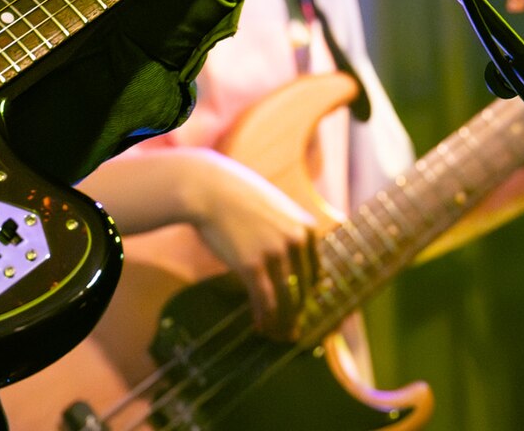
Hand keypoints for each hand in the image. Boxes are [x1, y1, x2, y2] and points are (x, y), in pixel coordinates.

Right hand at [180, 150, 319, 338]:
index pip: (315, 272)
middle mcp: (295, 242)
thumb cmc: (236, 194)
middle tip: (292, 330)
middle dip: (298, 313)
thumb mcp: (274, 206)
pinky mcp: (252, 266)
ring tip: (279, 335)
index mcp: (305, 228)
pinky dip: (264, 318)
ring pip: (285, 300)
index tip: (302, 307)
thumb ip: (287, 229)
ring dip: (283, 322)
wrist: (208, 188)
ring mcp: (275, 255)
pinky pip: (263, 300)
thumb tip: (291, 255)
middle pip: (302, 290)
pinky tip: (260, 327)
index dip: (308, 294)